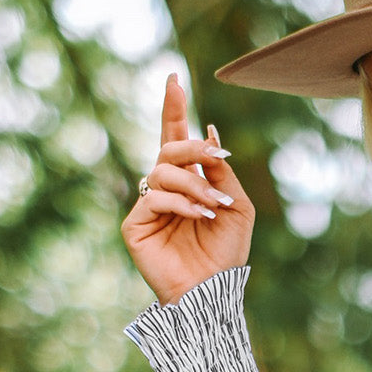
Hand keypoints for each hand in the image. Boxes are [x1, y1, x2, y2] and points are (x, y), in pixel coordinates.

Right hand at [121, 74, 254, 306]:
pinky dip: (181, 204)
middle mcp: (164, 189)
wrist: (213, 293)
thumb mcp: (237, 207)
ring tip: (214, 208)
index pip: (175, 138)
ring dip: (195, 185)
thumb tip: (209, 129)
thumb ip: (222, 172)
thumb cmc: (226, 255)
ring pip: (163, 171)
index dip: (174, 108)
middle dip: (193, 147)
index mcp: (187, 182)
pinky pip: (155, 197)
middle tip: (217, 157)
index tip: (175, 78)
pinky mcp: (135, 224)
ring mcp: (147, 206)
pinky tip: (199, 218)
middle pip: (169, 148)